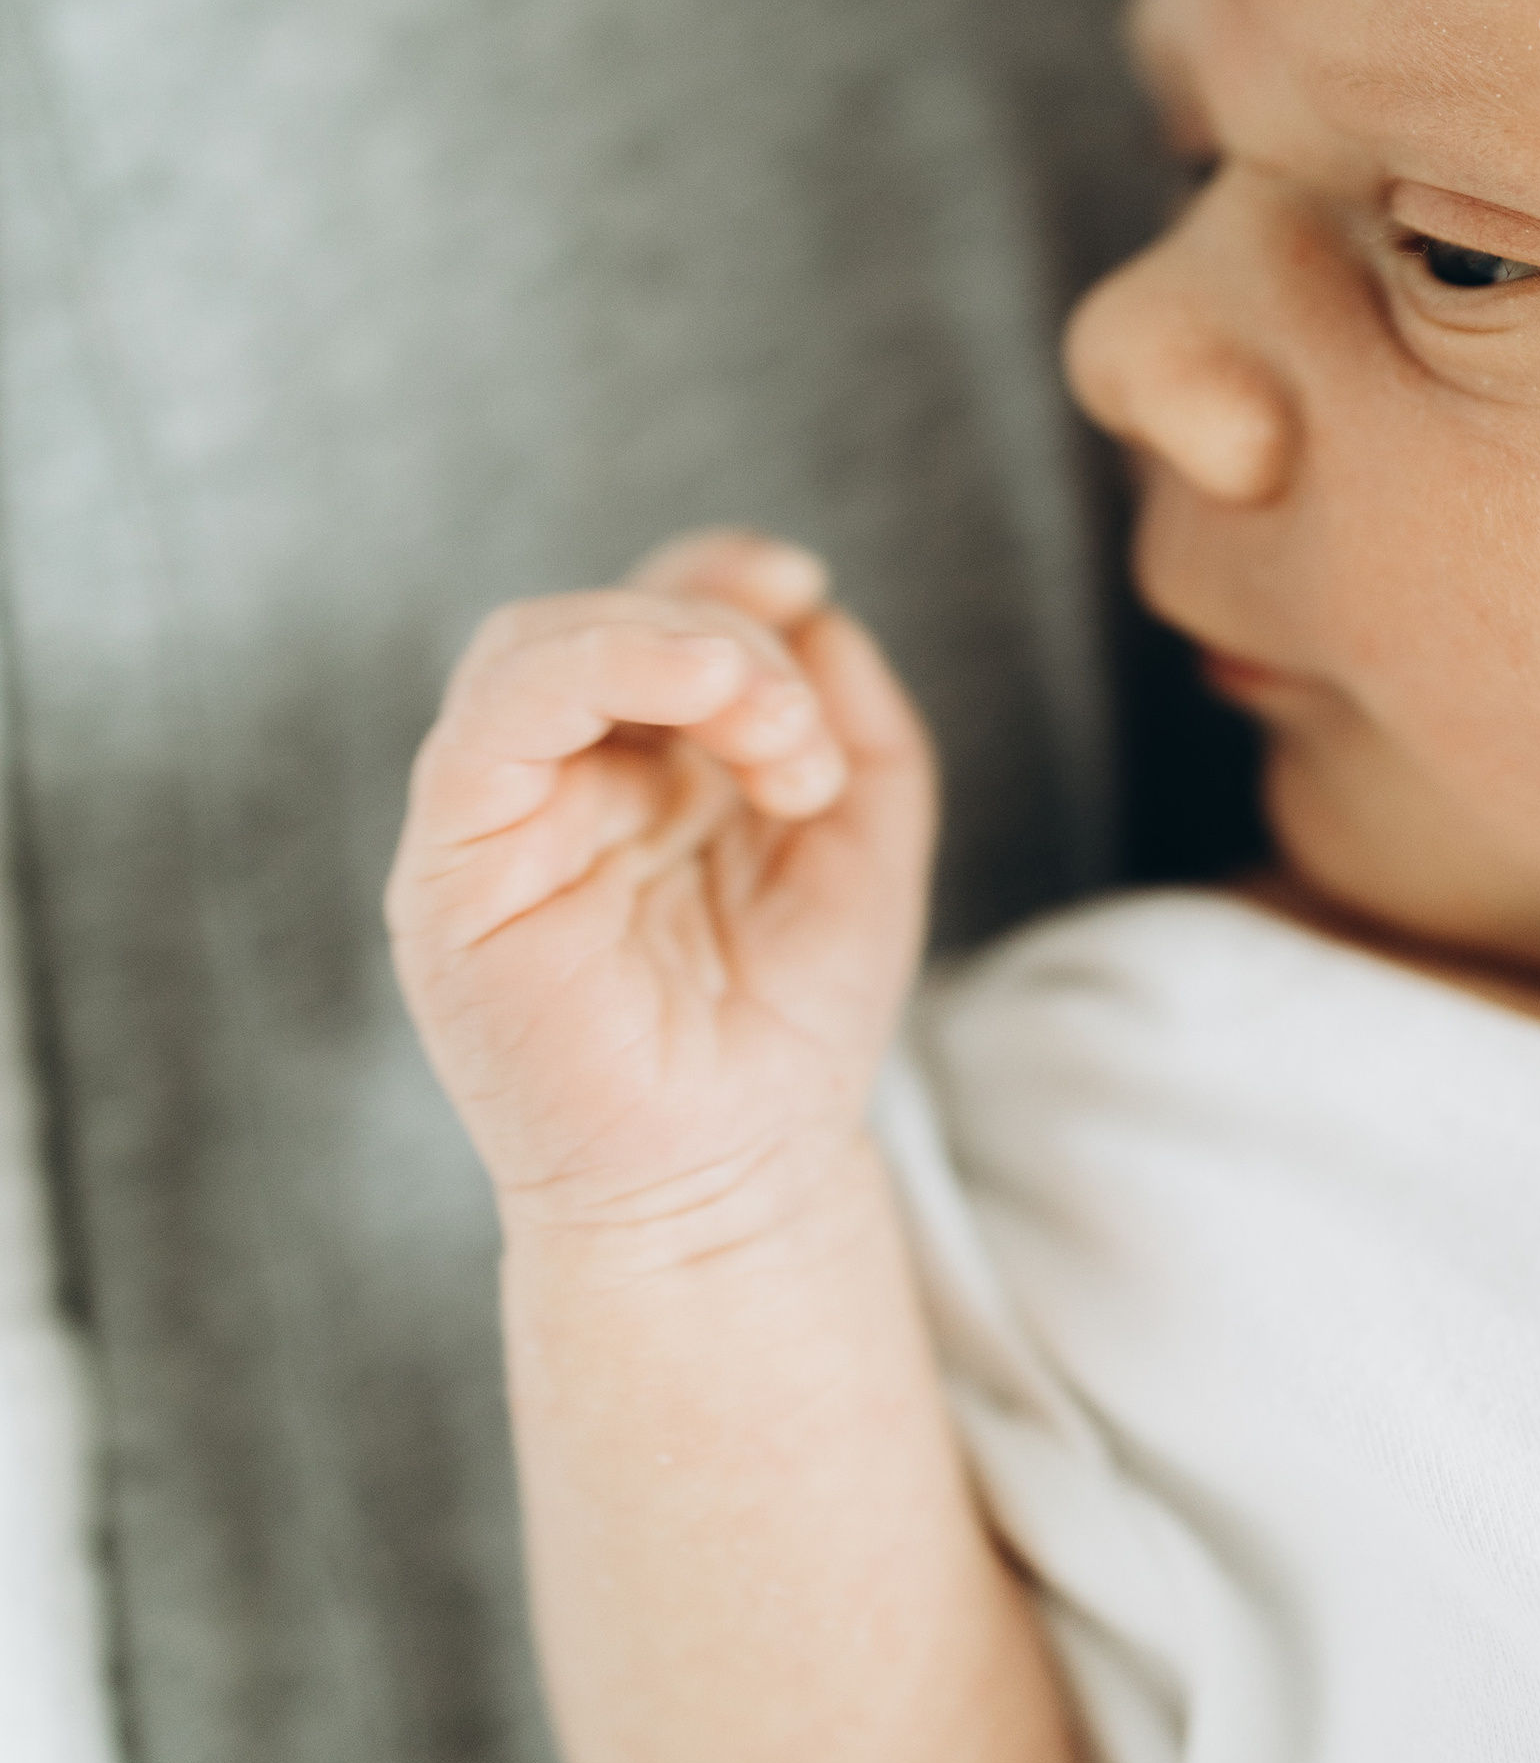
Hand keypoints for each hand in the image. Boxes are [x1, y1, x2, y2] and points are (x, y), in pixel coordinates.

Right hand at [387, 530, 934, 1240]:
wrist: (736, 1187)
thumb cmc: (788, 1034)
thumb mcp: (865, 852)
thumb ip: (858, 724)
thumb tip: (820, 613)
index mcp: (634, 774)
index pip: (642, 619)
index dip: (715, 575)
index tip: (802, 583)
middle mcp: (552, 789)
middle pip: (597, 625)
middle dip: (719, 634)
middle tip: (799, 732)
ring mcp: (493, 830)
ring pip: (532, 650)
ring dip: (675, 651)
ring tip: (772, 731)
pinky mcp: (451, 880)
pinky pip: (483, 732)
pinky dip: (591, 671)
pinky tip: (705, 695)